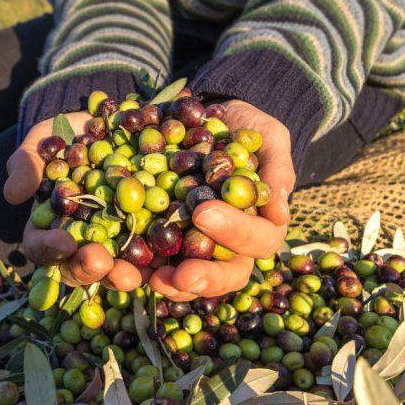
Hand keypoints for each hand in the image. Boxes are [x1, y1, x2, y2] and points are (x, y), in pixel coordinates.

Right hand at [4, 113, 145, 290]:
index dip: (49, 248)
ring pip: (118, 268)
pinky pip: (155, 250)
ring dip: (124, 275)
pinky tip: (167, 257)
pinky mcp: (150, 232)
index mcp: (51, 227)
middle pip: (81, 267)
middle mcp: (83, 242)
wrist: (112, 123)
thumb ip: (27, 165)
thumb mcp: (43, 143)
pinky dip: (160, 257)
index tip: (63, 242)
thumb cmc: (67, 136)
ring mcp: (117, 240)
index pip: (42, 247)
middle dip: (89, 268)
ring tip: (133, 273)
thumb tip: (13, 195)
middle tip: (99, 261)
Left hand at [149, 100, 293, 300]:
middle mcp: (230, 244)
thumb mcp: (266, 136)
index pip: (258, 240)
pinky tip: (124, 266)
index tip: (205, 213)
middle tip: (180, 274)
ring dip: (173, 285)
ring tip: (153, 279)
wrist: (204, 119)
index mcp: (260, 224)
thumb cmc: (243, 129)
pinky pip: (154, 262)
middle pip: (226, 274)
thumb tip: (280, 211)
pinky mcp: (165, 240)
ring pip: (191, 280)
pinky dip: (141, 267)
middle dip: (205, 277)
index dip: (236, 234)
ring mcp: (196, 246)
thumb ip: (277, 167)